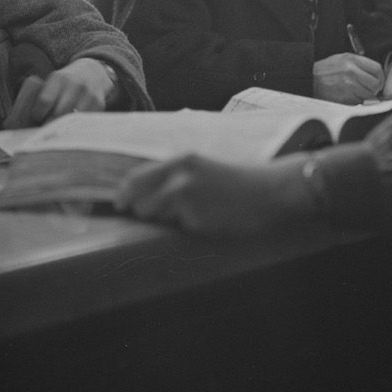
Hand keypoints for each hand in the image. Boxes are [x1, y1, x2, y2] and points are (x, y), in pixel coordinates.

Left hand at [3, 57, 116, 126]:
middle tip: (41, 136)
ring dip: (62, 131)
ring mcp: (89, 95)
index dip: (37, 114)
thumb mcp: (52, 83)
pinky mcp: (99, 105)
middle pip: (58, 114)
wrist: (94, 72)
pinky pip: (85, 123)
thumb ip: (37, 99)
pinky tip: (70, 134)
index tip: (35, 121)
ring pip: (72, 121)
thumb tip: (8, 125)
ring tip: (54, 138)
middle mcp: (75, 85)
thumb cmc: (65, 83)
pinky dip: (76, 131)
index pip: (44, 100)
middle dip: (48, 127)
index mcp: (58, 78)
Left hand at [117, 153, 312, 237]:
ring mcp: (187, 199)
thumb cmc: (239, 182)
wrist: (272, 192)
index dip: (124, 195)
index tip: (119, 205)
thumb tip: (138, 194)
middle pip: (137, 202)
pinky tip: (208, 221)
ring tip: (195, 214)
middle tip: (162, 215)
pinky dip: (187, 229)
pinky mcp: (197, 220)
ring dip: (166, 221)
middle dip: (142, 212)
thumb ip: (173, 176)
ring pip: (154, 218)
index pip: (134, 178)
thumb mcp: (203, 168)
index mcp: (181, 161)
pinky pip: (178, 230)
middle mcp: (179, 177)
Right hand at [312, 52, 383, 103]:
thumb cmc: (325, 70)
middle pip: (376, 83)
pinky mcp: (344, 98)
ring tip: (357, 92)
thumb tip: (376, 75)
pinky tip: (349, 96)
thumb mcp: (342, 59)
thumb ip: (359, 64)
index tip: (378, 81)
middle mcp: (351, 72)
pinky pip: (359, 102)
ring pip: (369, 95)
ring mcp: (348, 86)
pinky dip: (357, 101)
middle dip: (375, 88)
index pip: (377, 69)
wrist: (309, 80)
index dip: (381, 77)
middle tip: (370, 90)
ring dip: (366, 96)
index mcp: (351, 60)